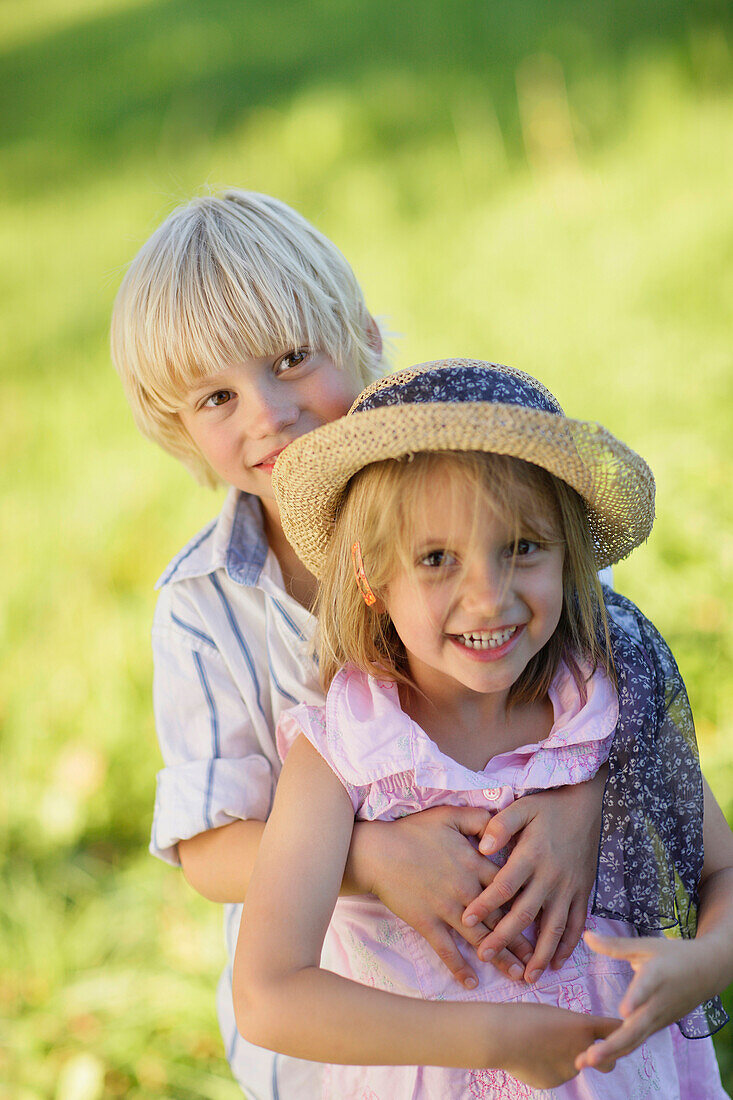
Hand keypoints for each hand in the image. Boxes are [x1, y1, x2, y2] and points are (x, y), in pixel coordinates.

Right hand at [352, 806, 534, 988]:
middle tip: (539, 959)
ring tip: (518, 975)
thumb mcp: (450, 815)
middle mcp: (466, 891)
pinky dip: (459, 967)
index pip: (509, 888)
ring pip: (480, 938)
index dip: (528, 903)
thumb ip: (480, 819)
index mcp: (475, 865)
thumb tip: (502, 821)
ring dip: (500, 958)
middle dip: (521, 940)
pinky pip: (446, 949)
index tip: (545, 918)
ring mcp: (447, 909)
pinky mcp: (427, 923)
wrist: (378, 851)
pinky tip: (471, 983)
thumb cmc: (413, 831)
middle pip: (501, 919)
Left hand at [462, 778, 602, 981]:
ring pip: (553, 927)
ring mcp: (569, 888)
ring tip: (526, 976)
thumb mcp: (522, 807)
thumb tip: (482, 847)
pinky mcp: (583, 892)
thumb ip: (501, 825)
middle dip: (504, 938)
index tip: (466, 919)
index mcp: (531, 855)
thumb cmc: (548, 807)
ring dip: (539, 954)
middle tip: (485, 956)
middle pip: (524, 914)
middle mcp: (550, 877)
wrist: (587, 806)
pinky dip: (568, 945)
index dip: (484, 904)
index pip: (504, 886)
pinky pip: (576, 924)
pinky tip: (556, 963)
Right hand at [501, 1003, 618, 1087]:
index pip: (616, 1029)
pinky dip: (547, 1066)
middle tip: (593, 1052)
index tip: (624, 1031)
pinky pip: (556, 1073)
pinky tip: (530, 1055)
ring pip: (574, 1065)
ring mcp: (571, 1071)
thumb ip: (574, 1031)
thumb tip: (582, 1050)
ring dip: (565, 1058)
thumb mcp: (555, 1015)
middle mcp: (584, 1051)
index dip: (621, 1030)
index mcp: (584, 1027)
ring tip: (539, 1043)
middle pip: (610, 1061)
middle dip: (605, 1059)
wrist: (501, 1036)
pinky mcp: (555, 1082)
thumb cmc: (526, 1017)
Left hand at [575, 932, 715, 1071]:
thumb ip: (615, 945)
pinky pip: (637, 1041)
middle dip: (612, 1044)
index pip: (646, 988)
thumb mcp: (645, 945)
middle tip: (590, 1057)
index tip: (624, 1011)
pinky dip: (619, 1051)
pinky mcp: (657, 1026)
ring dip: (611, 1052)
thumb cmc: (673, 955)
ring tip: (585, 1062)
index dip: (636, 999)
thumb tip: (586, 936)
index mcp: (657, 975)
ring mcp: (659, 1018)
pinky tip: (597, 1058)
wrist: (706, 973)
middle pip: (636, 1028)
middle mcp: (658, 1003)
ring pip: (635, 1040)